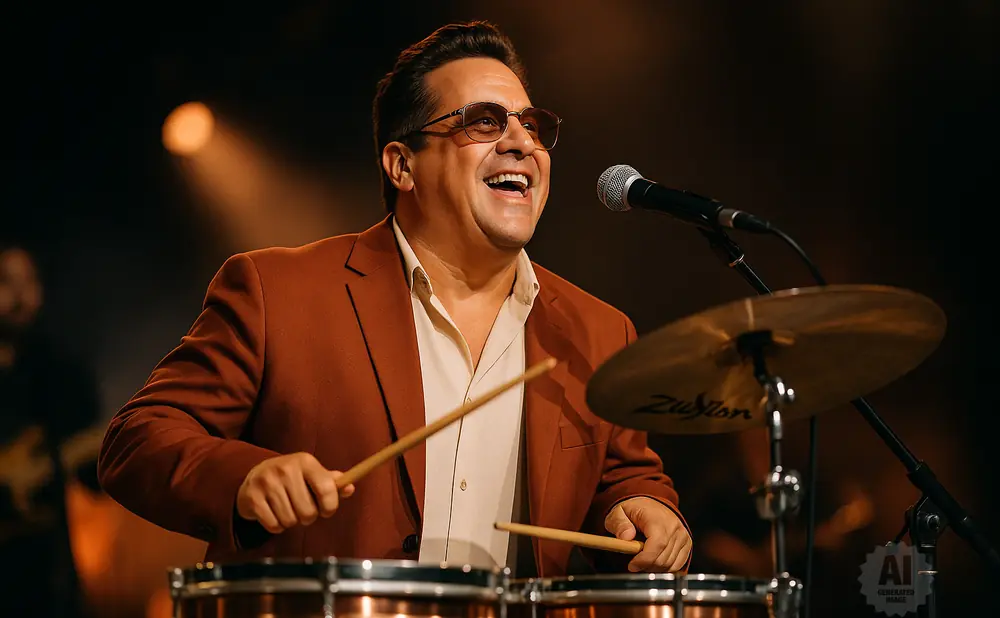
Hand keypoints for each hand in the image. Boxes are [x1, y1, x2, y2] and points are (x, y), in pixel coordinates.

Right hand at [237, 452, 354, 533]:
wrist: (254, 475)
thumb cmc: (291, 479)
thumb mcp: (311, 475)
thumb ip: (331, 483)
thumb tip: (350, 489)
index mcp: (305, 461)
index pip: (327, 489)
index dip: (330, 506)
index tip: (326, 510)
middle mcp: (286, 469)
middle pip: (308, 512)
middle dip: (307, 517)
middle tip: (301, 509)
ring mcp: (267, 482)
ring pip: (290, 521)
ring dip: (291, 522)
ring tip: (287, 510)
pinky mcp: (252, 497)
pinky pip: (273, 526)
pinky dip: (276, 526)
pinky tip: (273, 514)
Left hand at [605, 496, 691, 572]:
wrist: (650, 505)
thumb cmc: (634, 510)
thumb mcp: (618, 512)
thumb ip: (619, 524)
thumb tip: (626, 537)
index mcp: (658, 518)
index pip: (657, 544)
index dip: (645, 559)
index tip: (632, 565)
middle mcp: (674, 527)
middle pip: (663, 558)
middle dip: (646, 566)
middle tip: (634, 563)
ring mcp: (683, 536)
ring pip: (670, 564)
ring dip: (654, 568)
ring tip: (643, 560)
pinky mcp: (687, 543)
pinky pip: (678, 565)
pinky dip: (665, 568)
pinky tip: (654, 562)